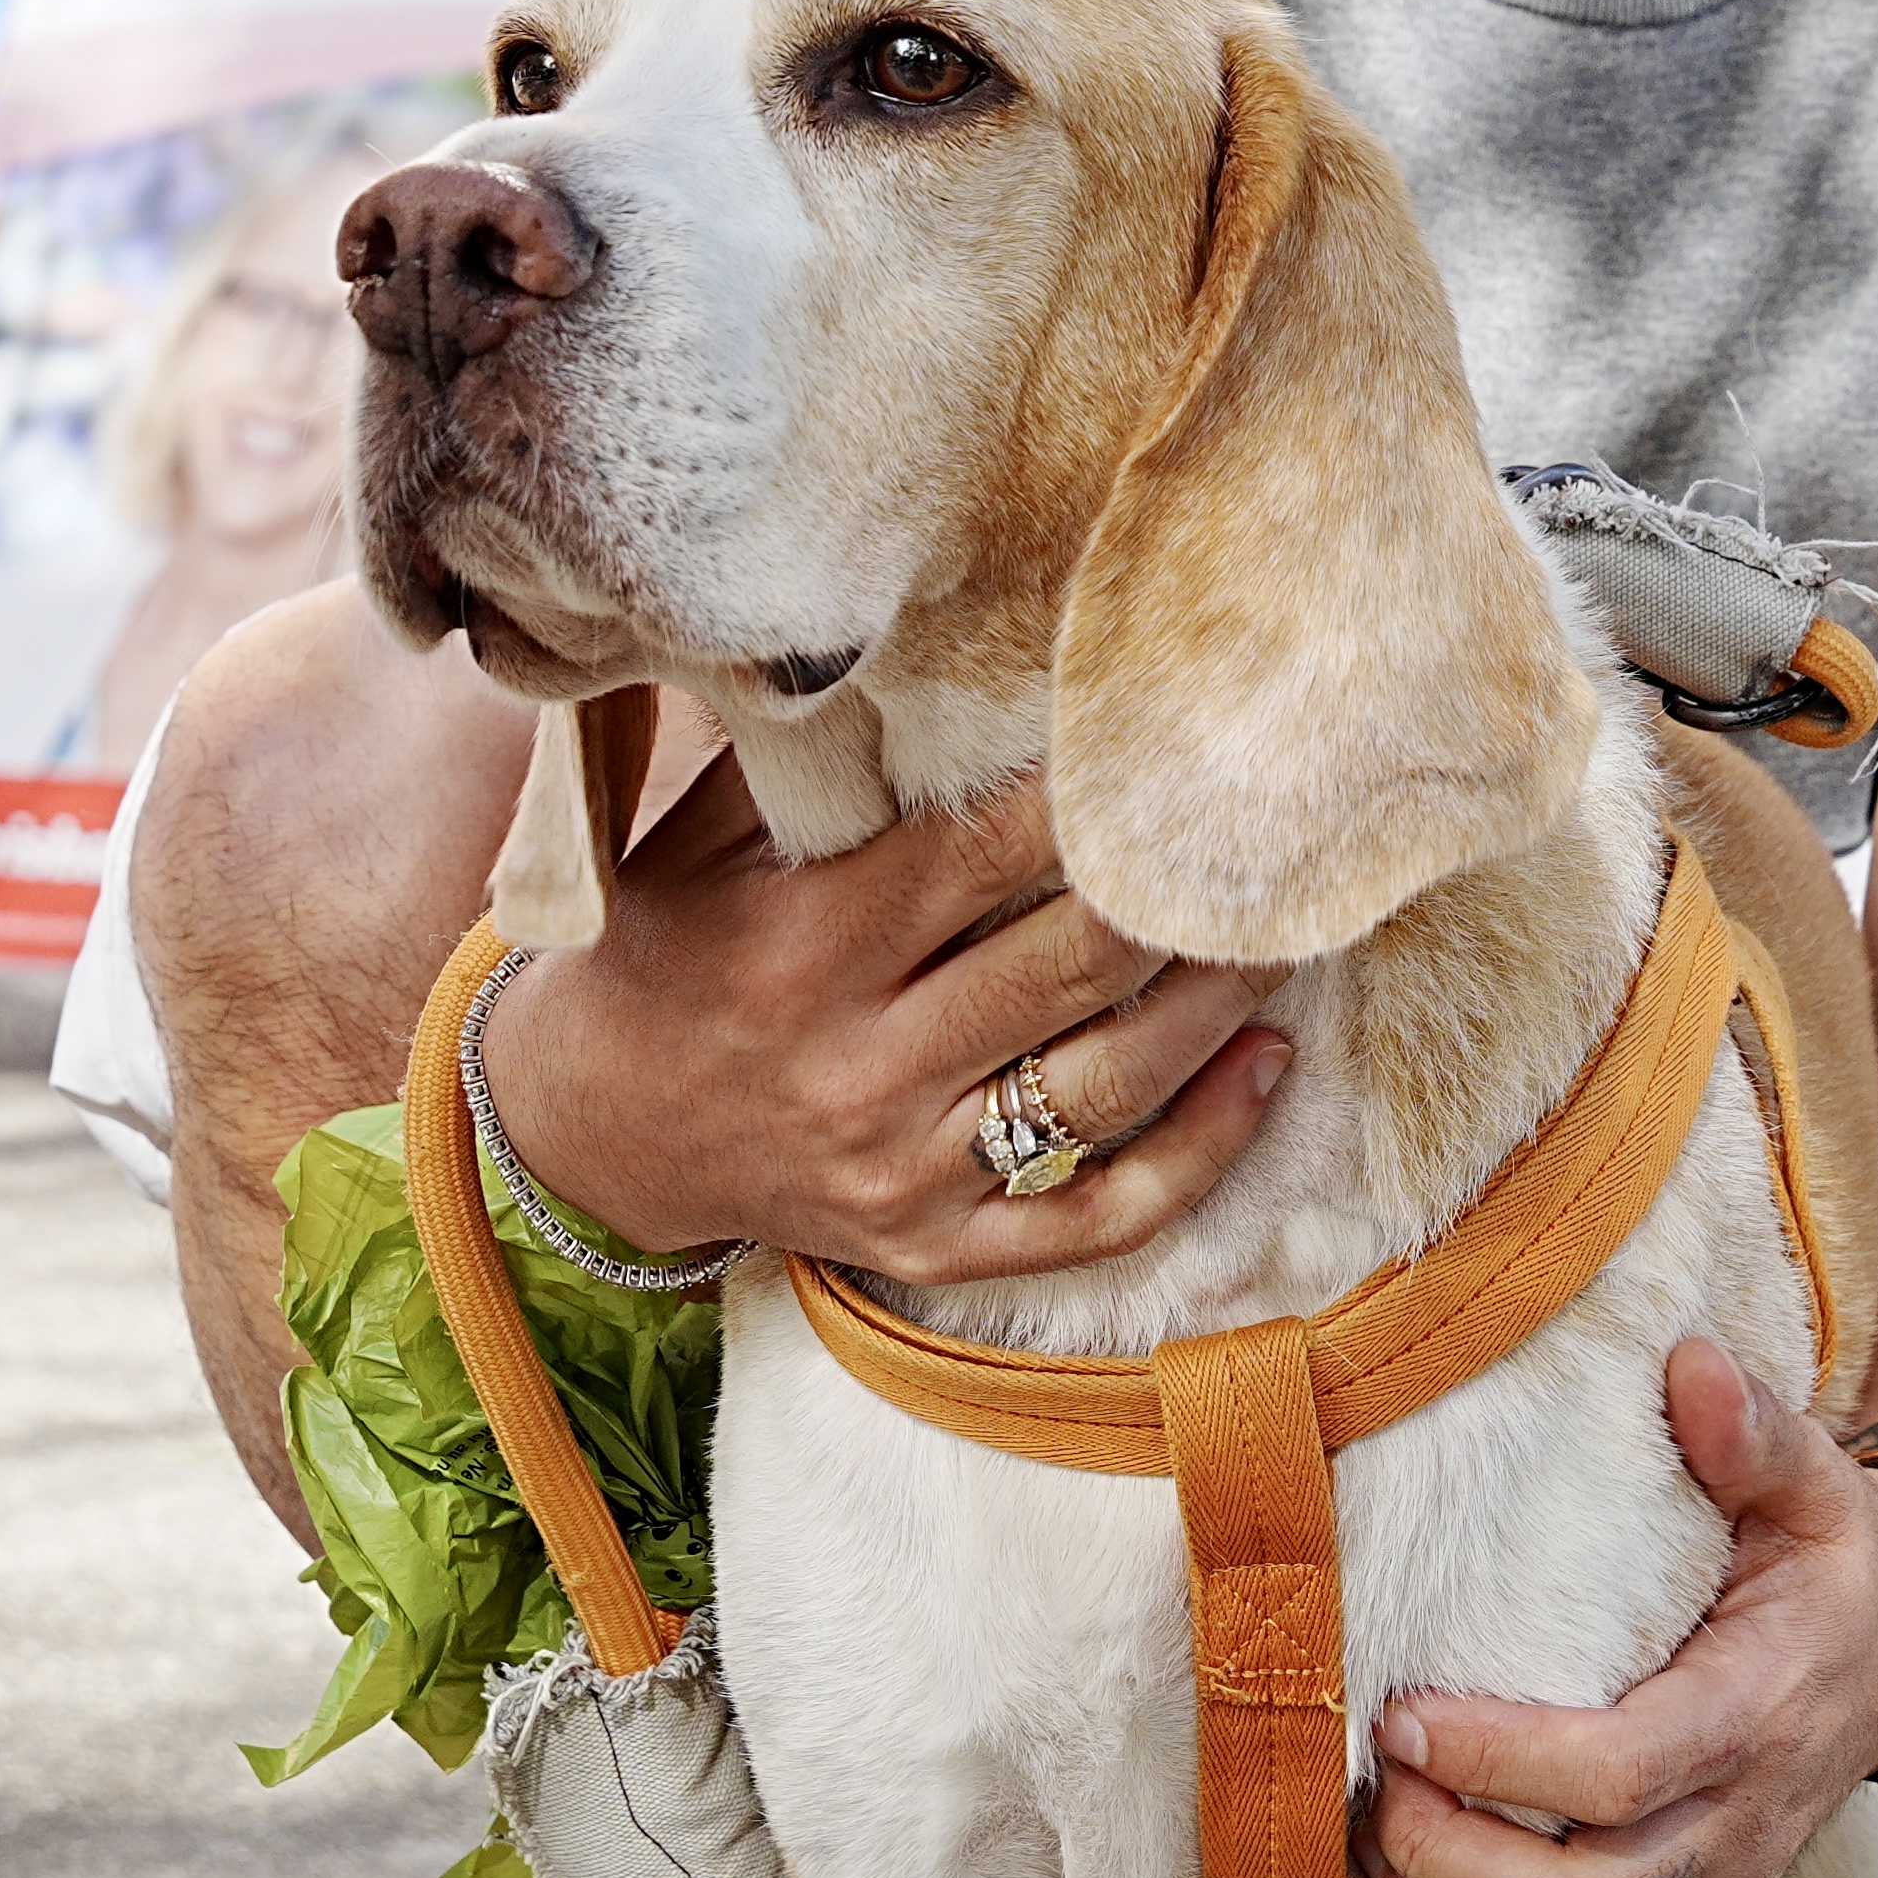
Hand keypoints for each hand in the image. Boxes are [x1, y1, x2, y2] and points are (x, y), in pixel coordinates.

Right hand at [475, 752, 1290, 1280]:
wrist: (582, 1133)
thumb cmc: (668, 951)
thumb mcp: (703, 841)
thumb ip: (820, 762)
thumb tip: (926, 631)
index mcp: (807, 940)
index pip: (989, 849)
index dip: (1097, 792)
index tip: (1179, 730)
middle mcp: (860, 1060)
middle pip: (1072, 962)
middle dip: (1186, 891)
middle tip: (1278, 825)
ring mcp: (900, 1166)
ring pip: (1104, 1086)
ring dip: (1217, 1005)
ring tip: (1294, 927)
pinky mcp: (926, 1246)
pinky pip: (1091, 1218)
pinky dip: (1196, 1152)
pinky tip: (1266, 1070)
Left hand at [1365, 1341, 1877, 1877]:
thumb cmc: (1833, 1563)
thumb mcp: (1812, 1477)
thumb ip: (1750, 1427)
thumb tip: (1688, 1366)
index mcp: (1753, 1712)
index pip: (1614, 1772)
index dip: (1495, 1759)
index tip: (1408, 1712)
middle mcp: (1738, 1827)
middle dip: (1449, 1862)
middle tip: (1376, 1792)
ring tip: (1390, 1860)